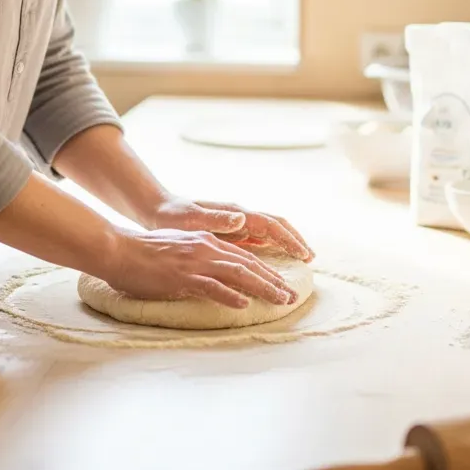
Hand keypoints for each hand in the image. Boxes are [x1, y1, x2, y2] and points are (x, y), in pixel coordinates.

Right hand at [102, 228, 299, 308]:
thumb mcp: (179, 247)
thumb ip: (199, 254)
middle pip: (248, 264)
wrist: (119, 249)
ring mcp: (195, 261)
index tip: (281, 283)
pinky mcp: (182, 276)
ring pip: (238, 274)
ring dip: (263, 288)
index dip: (265, 270)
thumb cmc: (144, 253)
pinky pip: (212, 287)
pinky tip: (245, 305)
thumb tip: (215, 271)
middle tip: (290, 296)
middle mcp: (206, 247)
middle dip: (273, 280)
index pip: (243, 256)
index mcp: (206, 241)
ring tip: (280, 300)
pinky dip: (230, 296)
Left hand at [149, 197, 313, 261]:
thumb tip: (242, 218)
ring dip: (286, 244)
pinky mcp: (231, 232)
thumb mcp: (191, 219)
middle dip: (294, 239)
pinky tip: (276, 259)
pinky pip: (258, 239)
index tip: (303, 253)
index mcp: (235, 213)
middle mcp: (240, 216)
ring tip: (302, 259)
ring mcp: (237, 224)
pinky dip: (273, 247)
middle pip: (276, 225)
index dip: (288, 238)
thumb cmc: (173, 216)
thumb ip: (216, 218)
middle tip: (311, 258)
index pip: (270, 224)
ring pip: (270, 232)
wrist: (159, 210)